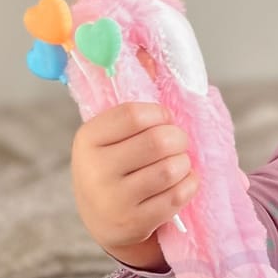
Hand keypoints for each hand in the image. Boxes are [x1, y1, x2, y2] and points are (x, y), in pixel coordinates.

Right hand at [71, 101, 197, 266]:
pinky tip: (183, 182)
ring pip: (170, 169)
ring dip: (185, 164)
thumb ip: (130, 103)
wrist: (103, 219)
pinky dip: (189, 185)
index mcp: (88, 139)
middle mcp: (96, 169)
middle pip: (158, 142)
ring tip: (180, 164)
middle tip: (178, 143)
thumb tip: (149, 55)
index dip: (160, 114)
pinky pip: (176, 196)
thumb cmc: (116, 167)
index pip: (133, 114)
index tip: (165, 120)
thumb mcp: (111, 137)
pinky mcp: (134, 223)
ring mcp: (114, 200)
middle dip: (179, 139)